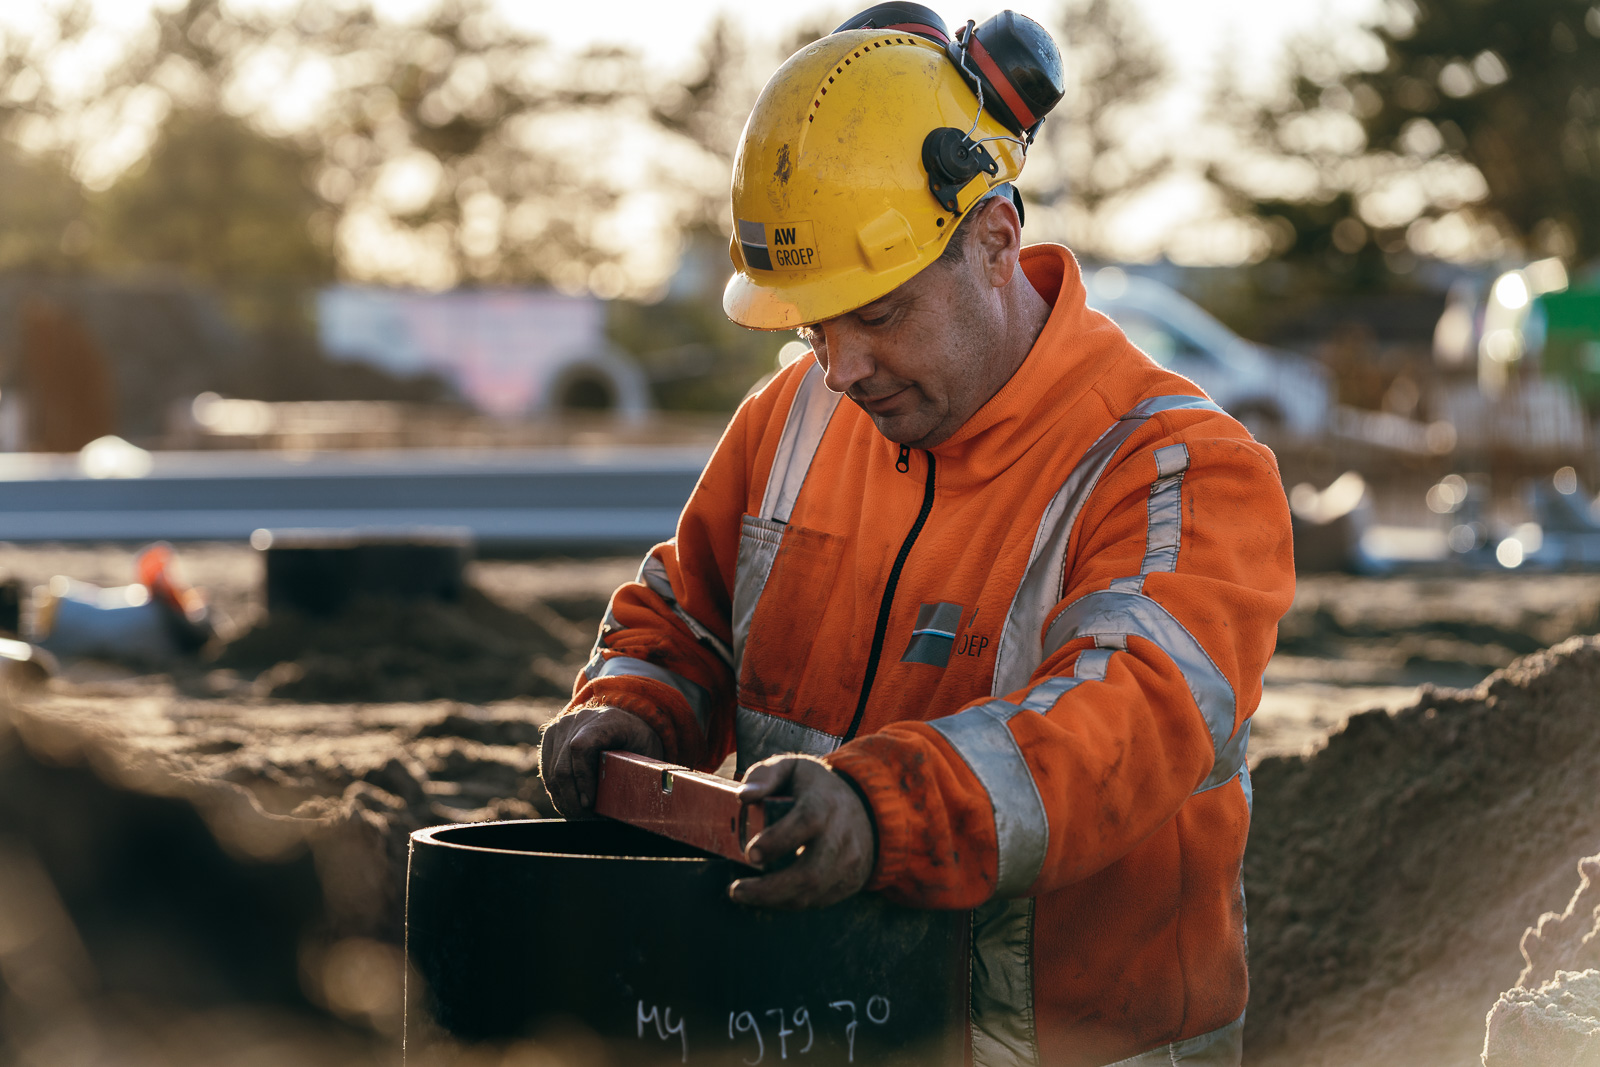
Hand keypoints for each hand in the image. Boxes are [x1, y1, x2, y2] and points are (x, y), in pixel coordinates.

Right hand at [538, 705, 663, 817]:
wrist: (626, 722)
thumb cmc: (639, 742)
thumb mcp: (646, 754)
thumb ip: (637, 773)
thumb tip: (633, 807)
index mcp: (607, 719)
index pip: (581, 748)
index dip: (582, 779)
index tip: (590, 803)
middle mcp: (579, 719)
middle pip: (563, 764)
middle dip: (572, 797)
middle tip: (584, 818)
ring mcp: (562, 726)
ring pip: (552, 771)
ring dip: (563, 798)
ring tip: (577, 815)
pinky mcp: (551, 736)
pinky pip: (547, 769)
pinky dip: (556, 791)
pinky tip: (569, 804)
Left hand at [729, 756, 875, 909]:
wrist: (867, 809)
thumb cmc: (817, 788)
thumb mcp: (792, 768)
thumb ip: (764, 776)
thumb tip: (744, 796)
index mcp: (826, 803)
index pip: (806, 822)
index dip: (778, 840)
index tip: (750, 854)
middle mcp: (842, 836)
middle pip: (810, 872)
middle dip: (770, 888)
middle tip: (736, 890)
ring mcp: (849, 863)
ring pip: (812, 893)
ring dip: (774, 900)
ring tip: (743, 894)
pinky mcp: (849, 882)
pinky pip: (817, 901)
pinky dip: (787, 902)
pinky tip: (767, 896)